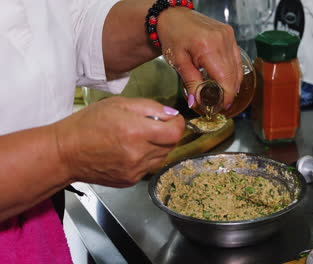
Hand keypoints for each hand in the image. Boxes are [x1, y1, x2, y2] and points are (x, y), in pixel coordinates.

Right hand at [54, 97, 184, 186]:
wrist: (65, 153)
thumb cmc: (88, 124)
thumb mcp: (118, 103)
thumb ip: (149, 107)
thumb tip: (171, 114)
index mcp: (136, 132)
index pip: (175, 132)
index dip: (177, 123)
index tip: (171, 118)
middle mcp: (139, 154)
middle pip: (171, 145)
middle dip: (168, 133)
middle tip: (153, 125)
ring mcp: (135, 170)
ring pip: (162, 157)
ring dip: (159, 146)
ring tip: (140, 138)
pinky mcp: (130, 180)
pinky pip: (149, 167)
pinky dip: (147, 158)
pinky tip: (131, 150)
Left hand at [157, 7, 242, 108]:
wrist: (173, 16)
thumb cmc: (173, 36)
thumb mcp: (178, 62)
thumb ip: (190, 83)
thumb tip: (196, 102)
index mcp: (207, 47)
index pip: (224, 78)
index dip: (226, 95)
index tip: (222, 106)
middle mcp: (221, 40)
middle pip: (233, 74)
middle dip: (229, 92)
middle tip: (221, 103)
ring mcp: (228, 36)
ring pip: (237, 67)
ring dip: (232, 83)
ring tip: (223, 94)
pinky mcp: (230, 34)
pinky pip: (236, 58)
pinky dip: (233, 70)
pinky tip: (227, 80)